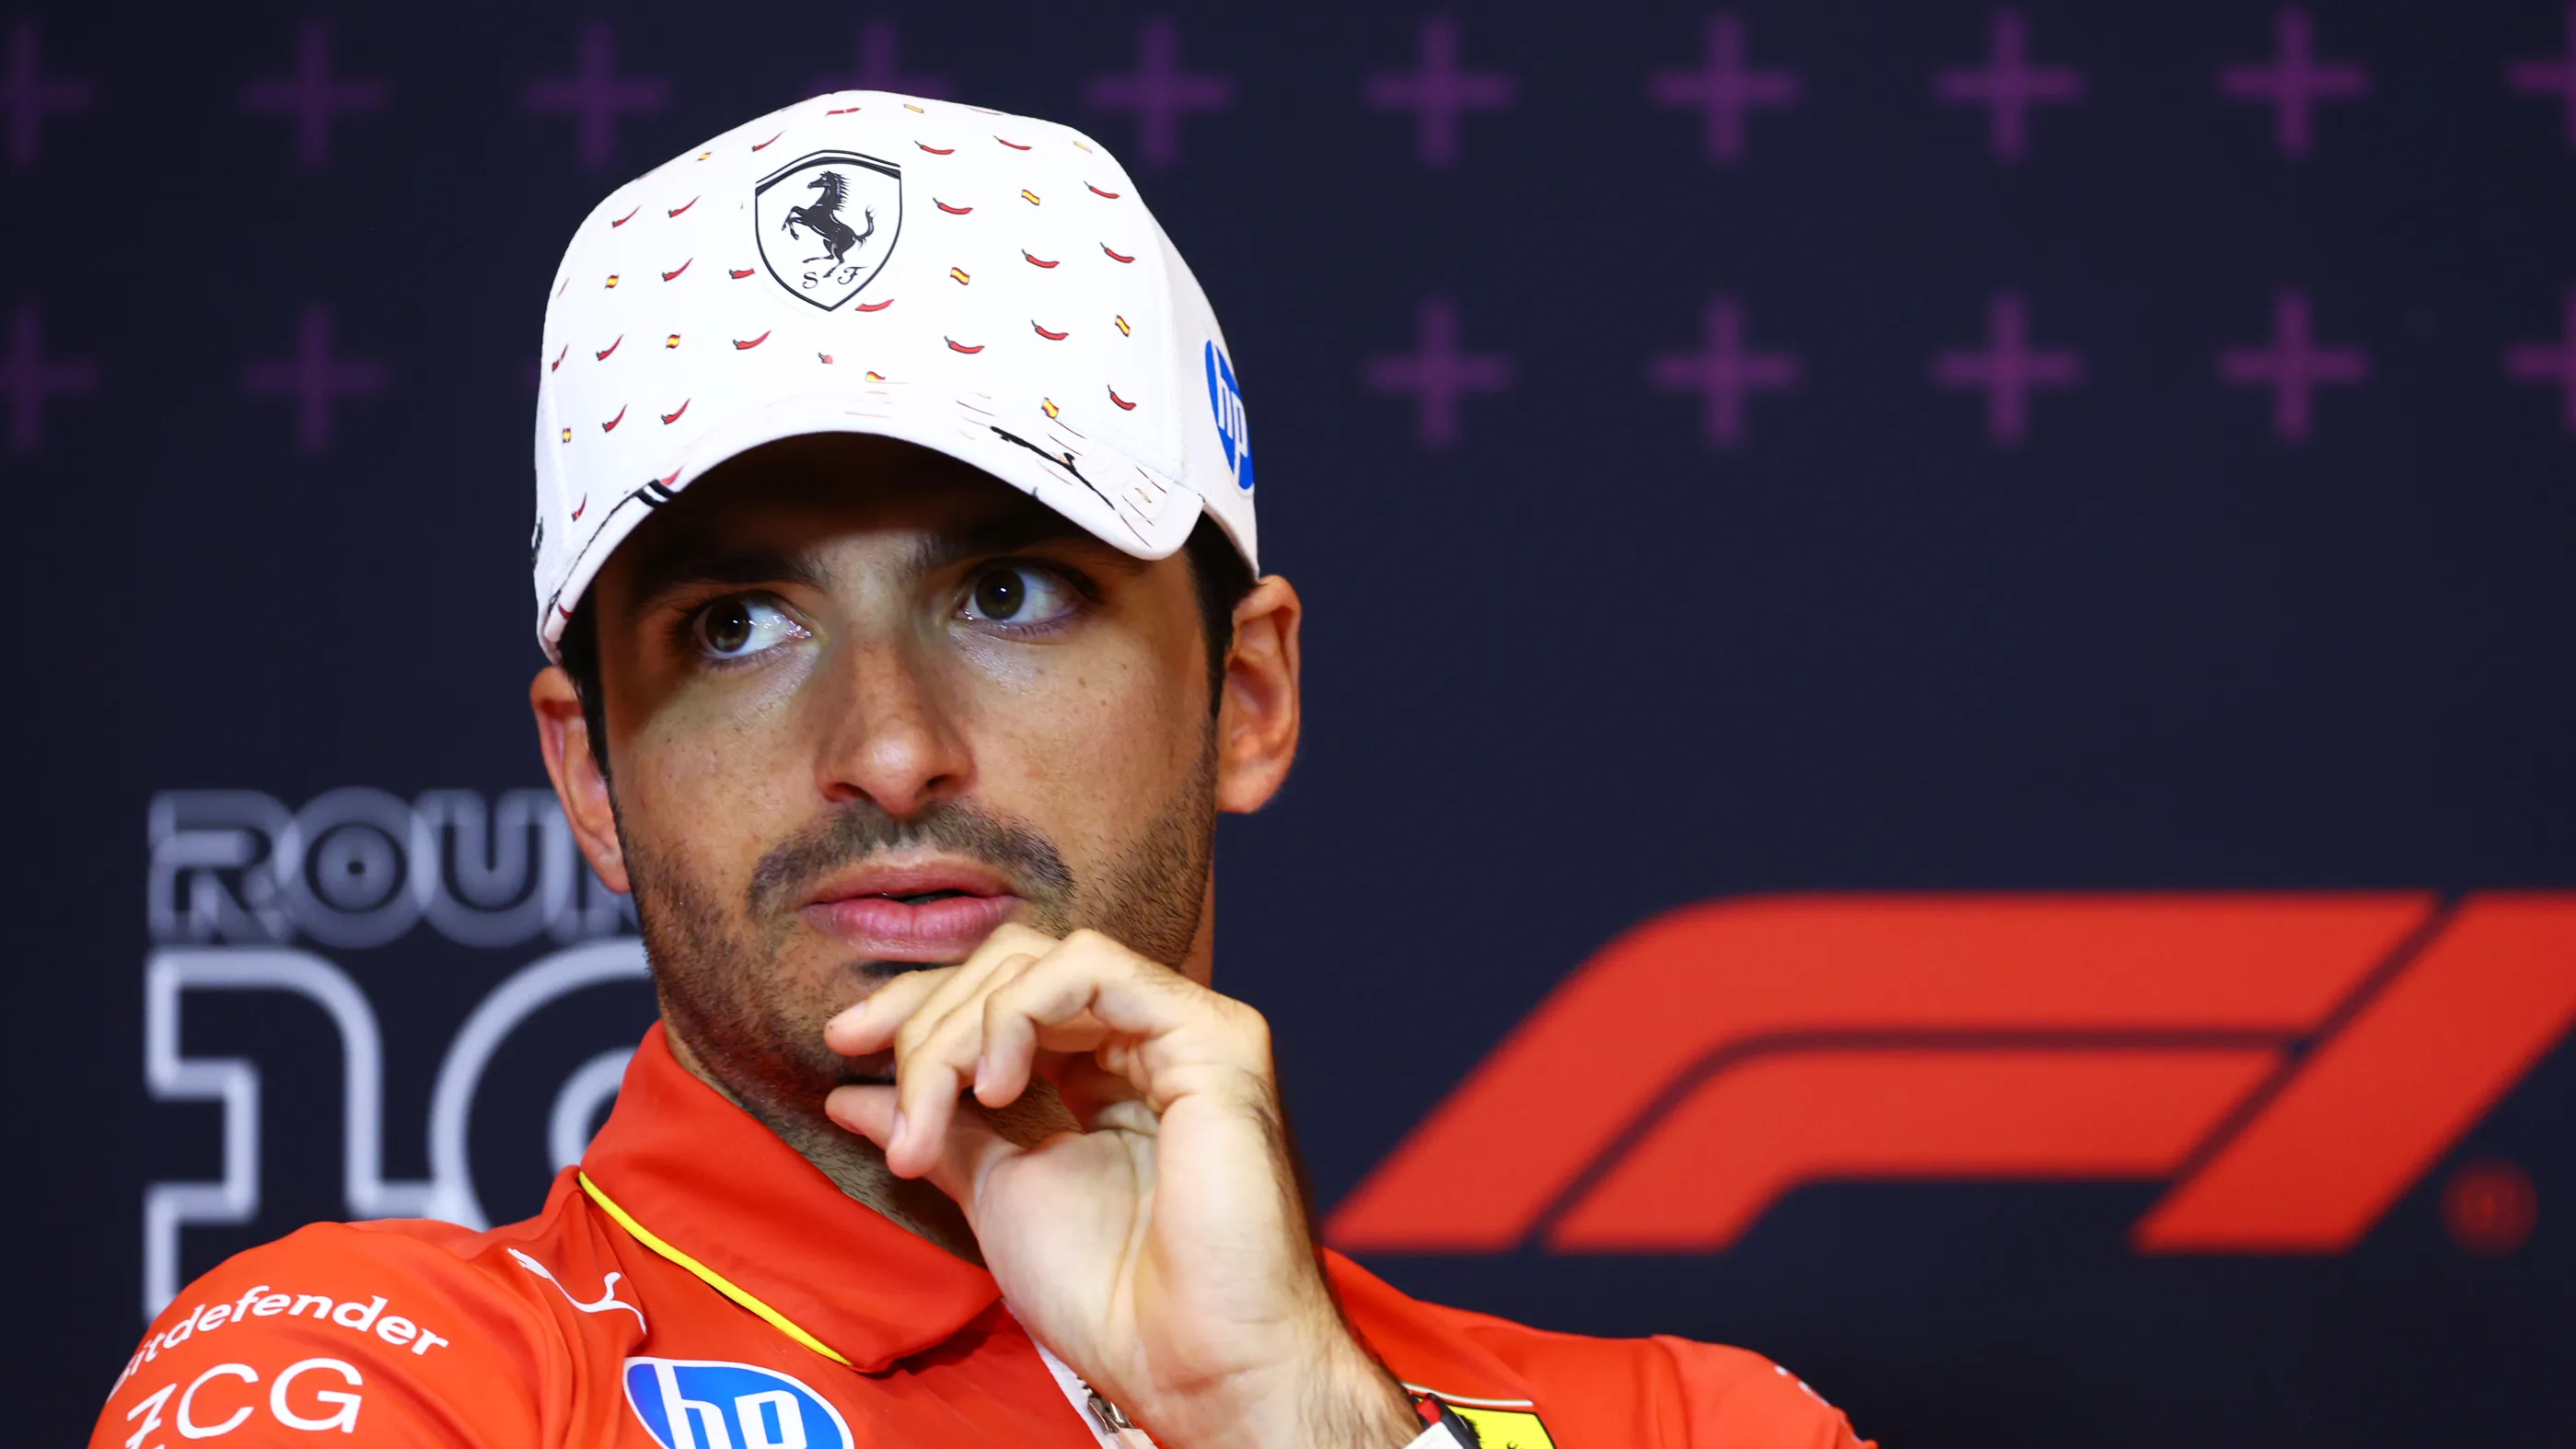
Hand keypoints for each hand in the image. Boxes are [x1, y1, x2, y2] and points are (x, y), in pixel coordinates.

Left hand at [823, 924, 1419, 1448]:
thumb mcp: (998, 1192)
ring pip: (1042, 960)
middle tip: (885, 1087)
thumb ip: (941, 1129)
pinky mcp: (1213, 1035)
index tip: (842, 1046)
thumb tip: (852, 1092)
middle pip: (1014, 965)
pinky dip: (1020, 1010)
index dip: (920, 1008)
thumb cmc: (1112, 1297)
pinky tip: (994, 1084)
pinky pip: (1092, 967)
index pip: (1003, 996)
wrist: (1188, 1361)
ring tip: (938, 1109)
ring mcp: (1184, 1031)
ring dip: (961, 1023)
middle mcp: (1147, 1040)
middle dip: (929, 1016)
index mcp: (1106, 1074)